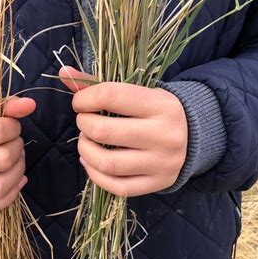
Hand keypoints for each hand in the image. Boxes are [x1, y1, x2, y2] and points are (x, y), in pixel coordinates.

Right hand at [0, 97, 35, 216]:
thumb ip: (7, 105)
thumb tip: (30, 105)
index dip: (14, 128)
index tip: (12, 128)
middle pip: (1, 160)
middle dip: (17, 150)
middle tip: (14, 144)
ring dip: (17, 173)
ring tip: (16, 161)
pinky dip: (9, 196)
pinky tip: (15, 181)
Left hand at [59, 66, 187, 196]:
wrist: (194, 137)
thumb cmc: (155, 111)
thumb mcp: (137, 92)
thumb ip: (98, 84)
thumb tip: (63, 72)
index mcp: (160, 104)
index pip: (111, 96)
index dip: (84, 98)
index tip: (80, 103)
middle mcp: (164, 134)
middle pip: (104, 131)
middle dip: (84, 125)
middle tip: (84, 122)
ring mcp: (162, 162)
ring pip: (108, 163)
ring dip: (86, 151)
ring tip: (86, 142)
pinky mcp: (157, 183)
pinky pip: (117, 186)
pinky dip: (95, 175)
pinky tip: (91, 162)